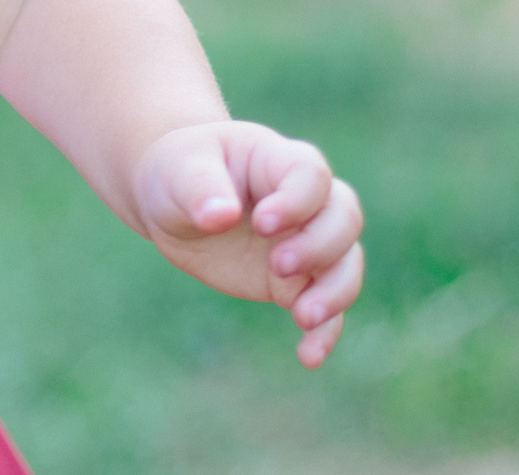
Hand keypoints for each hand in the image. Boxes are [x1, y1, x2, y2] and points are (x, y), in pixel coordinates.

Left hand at [132, 121, 365, 367]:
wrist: (172, 201)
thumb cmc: (178, 171)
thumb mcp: (179, 170)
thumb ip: (201, 188)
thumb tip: (220, 216)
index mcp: (278, 160)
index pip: (312, 176)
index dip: (298, 202)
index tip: (263, 224)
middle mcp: (305, 201)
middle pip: (344, 218)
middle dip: (321, 246)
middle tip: (278, 265)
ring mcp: (305, 241)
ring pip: (346, 264)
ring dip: (335, 292)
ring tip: (302, 316)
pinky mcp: (295, 281)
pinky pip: (326, 307)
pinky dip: (325, 332)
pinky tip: (309, 356)